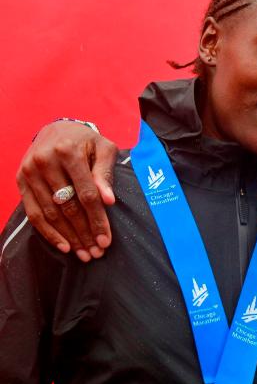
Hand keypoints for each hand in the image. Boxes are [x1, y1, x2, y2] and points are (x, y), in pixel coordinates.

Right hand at [16, 120, 116, 260]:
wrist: (56, 129)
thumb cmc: (86, 141)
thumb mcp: (103, 149)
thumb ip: (105, 173)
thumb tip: (109, 200)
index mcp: (68, 152)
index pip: (86, 194)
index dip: (97, 219)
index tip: (106, 240)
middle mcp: (45, 162)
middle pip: (67, 207)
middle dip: (84, 233)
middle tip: (96, 252)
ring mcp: (29, 172)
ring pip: (51, 214)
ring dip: (68, 237)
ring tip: (83, 253)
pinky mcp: (21, 180)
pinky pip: (33, 213)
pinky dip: (48, 232)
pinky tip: (63, 246)